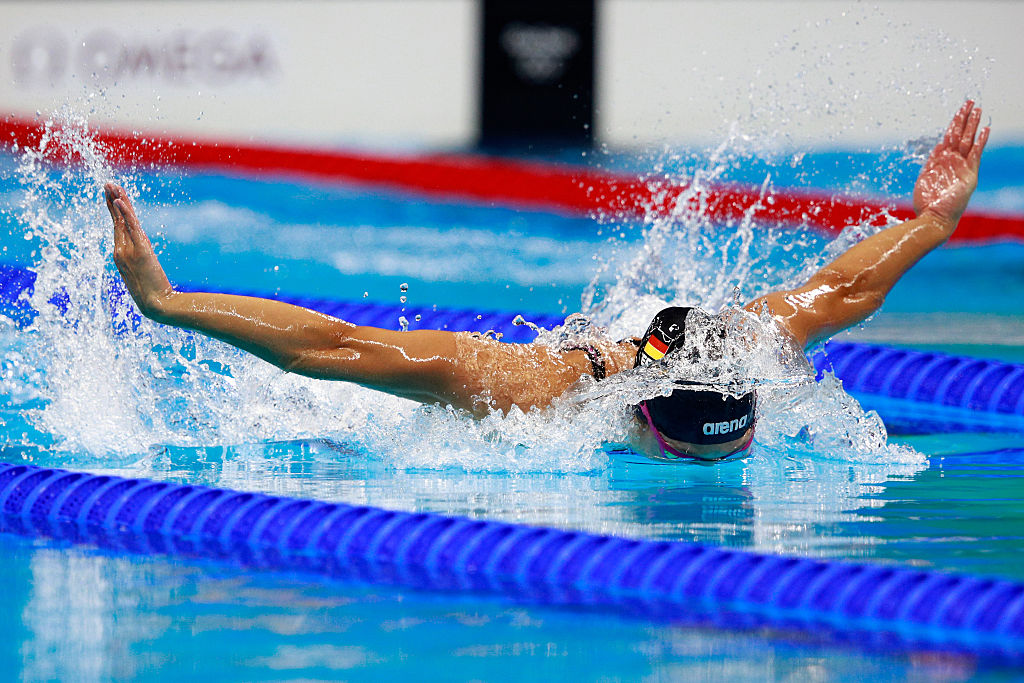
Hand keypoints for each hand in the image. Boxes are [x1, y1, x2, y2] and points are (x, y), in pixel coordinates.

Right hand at [104, 182, 173, 317]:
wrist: (155, 304)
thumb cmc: (152, 292)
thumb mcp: (144, 271)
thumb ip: (140, 257)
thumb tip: (142, 247)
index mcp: (121, 254)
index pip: (117, 227)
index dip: (115, 210)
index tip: (111, 196)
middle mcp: (120, 250)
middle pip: (116, 221)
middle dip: (112, 201)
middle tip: (107, 184)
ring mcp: (128, 251)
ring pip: (121, 221)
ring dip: (117, 201)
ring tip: (112, 186)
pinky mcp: (139, 251)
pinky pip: (130, 228)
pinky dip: (125, 214)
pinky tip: (119, 201)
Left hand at [913, 101, 989, 229]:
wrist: (934, 218)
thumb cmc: (928, 203)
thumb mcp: (926, 178)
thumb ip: (932, 162)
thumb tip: (938, 145)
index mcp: (943, 162)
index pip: (950, 138)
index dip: (954, 124)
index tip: (958, 111)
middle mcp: (954, 162)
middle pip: (961, 135)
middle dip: (965, 119)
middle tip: (970, 102)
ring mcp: (962, 167)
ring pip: (968, 141)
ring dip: (972, 125)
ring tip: (977, 109)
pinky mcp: (968, 175)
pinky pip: (975, 155)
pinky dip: (980, 142)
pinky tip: (984, 130)